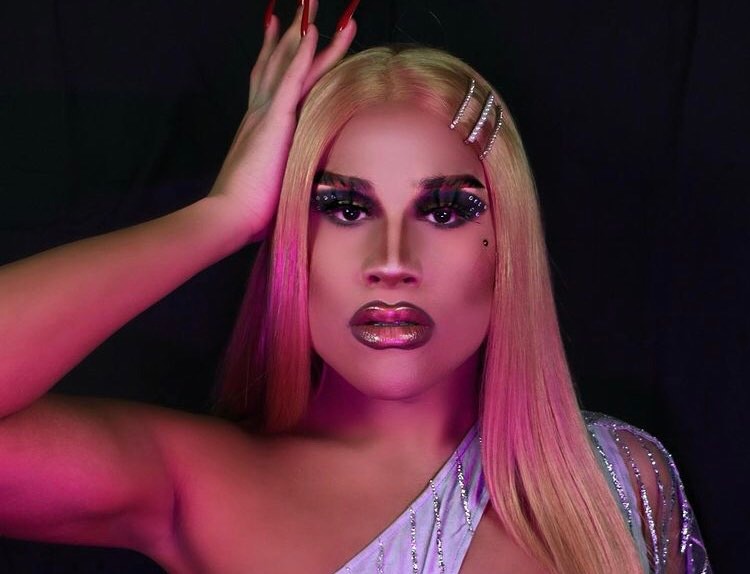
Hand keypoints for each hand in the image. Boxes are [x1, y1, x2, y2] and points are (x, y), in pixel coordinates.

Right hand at [208, 0, 358, 243]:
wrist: (228, 216)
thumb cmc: (247, 208)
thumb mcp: (267, 180)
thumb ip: (276, 167)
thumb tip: (285, 176)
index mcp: (258, 124)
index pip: (271, 78)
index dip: (279, 51)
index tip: (287, 27)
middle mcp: (260, 110)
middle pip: (280, 61)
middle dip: (294, 30)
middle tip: (305, 3)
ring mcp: (267, 114)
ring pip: (289, 63)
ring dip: (304, 31)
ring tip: (313, 4)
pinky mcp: (274, 122)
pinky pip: (292, 81)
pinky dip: (303, 56)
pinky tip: (313, 33)